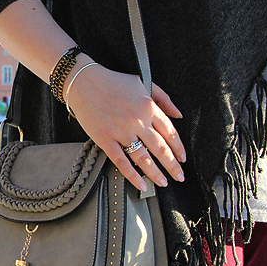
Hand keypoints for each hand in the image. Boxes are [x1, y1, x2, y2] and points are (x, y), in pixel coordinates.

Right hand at [67, 64, 185, 190]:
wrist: (83, 82)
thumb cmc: (113, 81)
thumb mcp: (143, 83)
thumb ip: (164, 98)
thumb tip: (178, 115)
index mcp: (148, 107)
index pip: (170, 133)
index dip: (178, 148)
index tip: (182, 158)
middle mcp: (137, 121)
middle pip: (160, 149)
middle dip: (173, 166)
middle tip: (179, 176)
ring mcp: (121, 132)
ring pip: (143, 158)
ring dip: (156, 173)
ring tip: (164, 182)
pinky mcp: (105, 140)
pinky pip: (122, 162)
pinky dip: (133, 176)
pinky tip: (142, 184)